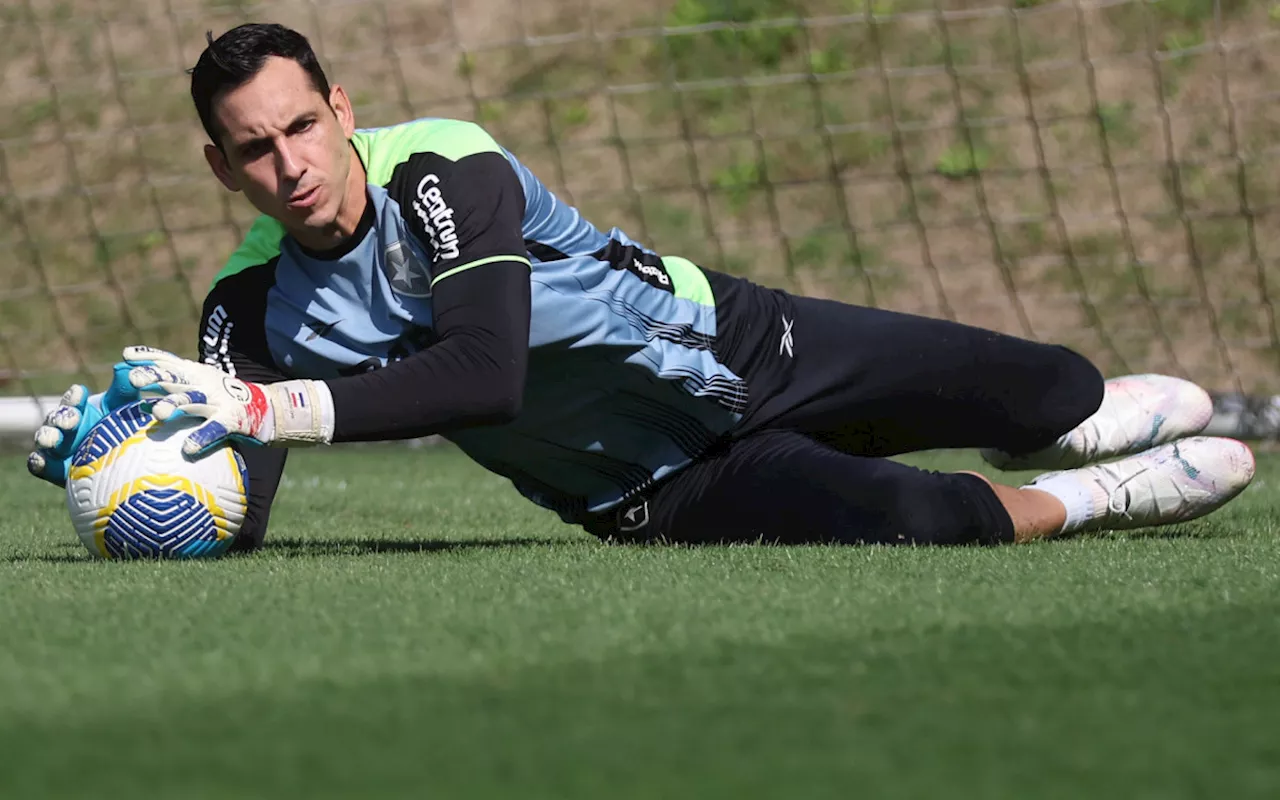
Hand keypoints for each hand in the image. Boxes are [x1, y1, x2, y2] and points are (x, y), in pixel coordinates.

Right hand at [27, 364, 139, 486]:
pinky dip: (38, 462)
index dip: (75, 397)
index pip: (73, 400)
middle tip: (72, 419)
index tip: (81, 392)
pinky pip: (39, 465)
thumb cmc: (123, 428)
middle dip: (63, 418)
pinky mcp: (54, 469)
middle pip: (57, 419)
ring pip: (45, 439)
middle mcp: (64, 426)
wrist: (125, 463)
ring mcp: (57, 448)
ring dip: (47, 437)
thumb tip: (125, 367)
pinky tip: (41, 461)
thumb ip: (125, 389)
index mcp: (80, 409)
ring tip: (52, 439)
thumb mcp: (124, 407)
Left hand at [122, 345, 333, 455]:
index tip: (127, 357)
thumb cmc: (225, 401)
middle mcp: (204, 384)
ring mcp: (219, 400)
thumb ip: (174, 390)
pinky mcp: (234, 419)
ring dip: (175, 404)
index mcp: (196, 375)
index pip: (169, 362)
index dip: (149, 357)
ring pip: (193, 400)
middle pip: (176, 378)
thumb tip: (137, 396)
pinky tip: (189, 448)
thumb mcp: (201, 388)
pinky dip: (203, 436)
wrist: (269, 409)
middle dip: (155, 376)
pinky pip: (215, 428)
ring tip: (157, 413)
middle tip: (134, 380)